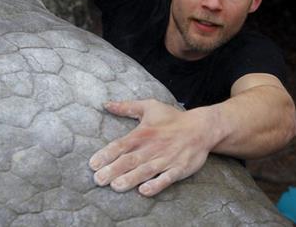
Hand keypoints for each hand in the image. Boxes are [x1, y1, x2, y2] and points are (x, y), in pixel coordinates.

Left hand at [89, 99, 216, 196]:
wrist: (201, 127)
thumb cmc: (172, 118)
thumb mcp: (149, 107)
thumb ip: (126, 107)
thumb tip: (106, 104)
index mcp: (143, 133)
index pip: (121, 145)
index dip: (106, 154)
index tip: (93, 163)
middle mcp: (152, 147)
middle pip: (130, 160)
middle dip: (113, 170)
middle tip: (98, 179)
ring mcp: (166, 159)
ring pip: (145, 170)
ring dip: (130, 179)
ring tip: (116, 186)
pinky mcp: (179, 168)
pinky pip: (166, 178)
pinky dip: (156, 184)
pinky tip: (145, 190)